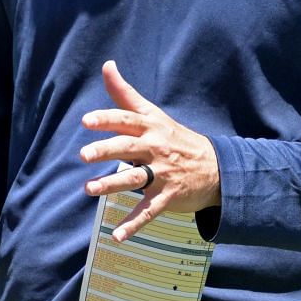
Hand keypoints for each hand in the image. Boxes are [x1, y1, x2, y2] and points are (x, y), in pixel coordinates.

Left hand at [78, 61, 219, 240]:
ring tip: (89, 189)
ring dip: (111, 185)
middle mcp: (155, 149)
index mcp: (150, 128)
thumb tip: (107, 65)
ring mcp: (162, 174)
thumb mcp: (153, 114)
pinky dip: (134, 224)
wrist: (216, 167)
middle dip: (106, 150)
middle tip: (84, 155)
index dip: (107, 119)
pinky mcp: (168, 196)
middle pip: (128, 148)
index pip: (126, 120)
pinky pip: (149, 211)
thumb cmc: (175, 138)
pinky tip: (117, 235)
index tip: (86, 121)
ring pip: (135, 179)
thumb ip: (126, 94)